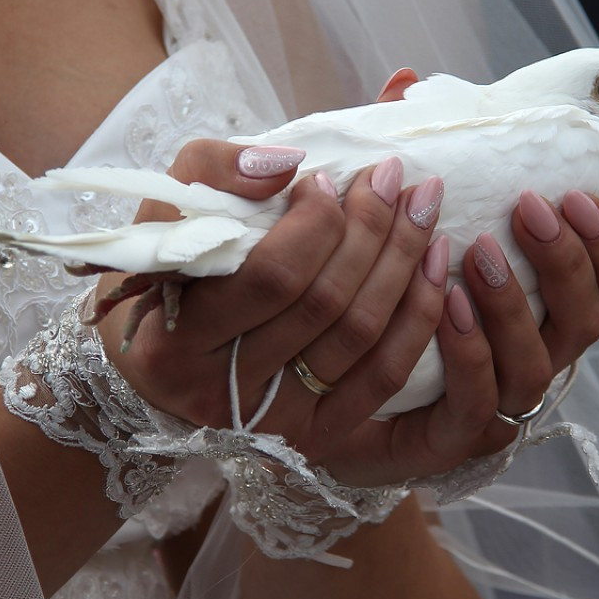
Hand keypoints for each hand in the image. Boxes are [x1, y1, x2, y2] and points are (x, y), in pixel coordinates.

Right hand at [97, 140, 447, 457]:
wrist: (164, 368)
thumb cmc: (168, 281)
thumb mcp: (164, 217)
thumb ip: (210, 173)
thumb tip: (286, 165)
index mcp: (174, 345)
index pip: (270, 278)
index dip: (313, 225)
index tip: (324, 181)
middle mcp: (226, 395)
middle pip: (327, 305)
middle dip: (372, 229)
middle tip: (392, 177)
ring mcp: (278, 422)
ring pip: (363, 334)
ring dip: (404, 260)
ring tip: (423, 203)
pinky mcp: (320, 434)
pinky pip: (386, 373)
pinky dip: (419, 313)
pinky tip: (434, 262)